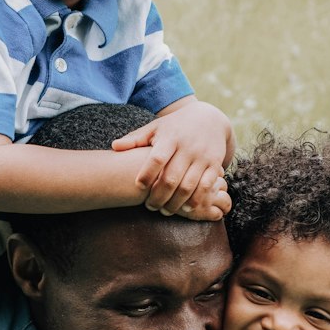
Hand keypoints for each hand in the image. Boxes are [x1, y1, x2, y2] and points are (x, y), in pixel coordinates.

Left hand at [115, 102, 233, 220]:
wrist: (210, 118)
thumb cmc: (176, 126)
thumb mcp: (156, 127)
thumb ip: (135, 138)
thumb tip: (114, 147)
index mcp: (170, 138)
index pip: (157, 158)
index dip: (147, 174)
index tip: (138, 186)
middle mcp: (187, 147)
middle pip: (171, 178)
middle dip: (159, 197)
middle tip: (150, 207)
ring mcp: (202, 157)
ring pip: (188, 186)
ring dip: (175, 203)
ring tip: (165, 210)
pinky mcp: (214, 164)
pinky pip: (206, 186)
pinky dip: (196, 200)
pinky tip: (186, 208)